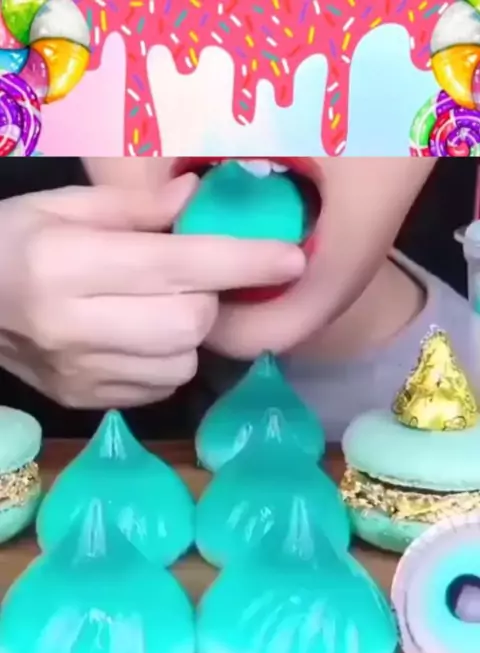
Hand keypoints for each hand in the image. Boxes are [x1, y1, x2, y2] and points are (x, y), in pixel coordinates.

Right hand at [0, 177, 304, 407]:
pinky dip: (168, 361)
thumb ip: (134, 206)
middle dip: (208, 296)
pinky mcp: (86, 401)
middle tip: (190, 277)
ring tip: (158, 307)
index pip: (175, 265)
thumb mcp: (59, 206)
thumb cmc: (10, 244)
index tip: (291, 258)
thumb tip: (199, 199)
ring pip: (181, 364)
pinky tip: (141, 337)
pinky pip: (161, 389)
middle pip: (189, 322)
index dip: (241, 261)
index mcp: (64, 264)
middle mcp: (73, 326)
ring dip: (190, 334)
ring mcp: (80, 374)